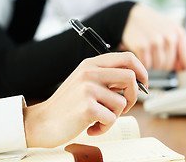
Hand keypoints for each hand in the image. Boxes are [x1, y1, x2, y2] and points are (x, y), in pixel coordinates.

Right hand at [23, 52, 147, 147]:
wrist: (43, 122)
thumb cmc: (66, 105)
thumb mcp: (85, 82)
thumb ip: (107, 78)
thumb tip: (136, 81)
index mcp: (91, 64)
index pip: (127, 58)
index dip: (141, 71)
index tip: (143, 84)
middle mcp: (90, 72)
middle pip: (131, 77)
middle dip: (134, 96)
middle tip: (124, 107)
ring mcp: (88, 88)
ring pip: (122, 102)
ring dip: (115, 116)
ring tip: (100, 119)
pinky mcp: (87, 107)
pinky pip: (112, 119)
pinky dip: (105, 127)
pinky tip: (92, 127)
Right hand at [121, 4, 185, 80]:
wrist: (131, 16)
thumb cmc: (152, 25)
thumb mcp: (169, 32)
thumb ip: (178, 50)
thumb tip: (181, 68)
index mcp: (178, 33)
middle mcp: (169, 37)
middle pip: (170, 66)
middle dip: (162, 62)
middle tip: (156, 50)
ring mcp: (155, 41)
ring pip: (158, 67)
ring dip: (152, 62)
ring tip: (148, 48)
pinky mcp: (142, 46)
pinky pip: (146, 65)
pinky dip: (143, 61)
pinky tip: (141, 50)